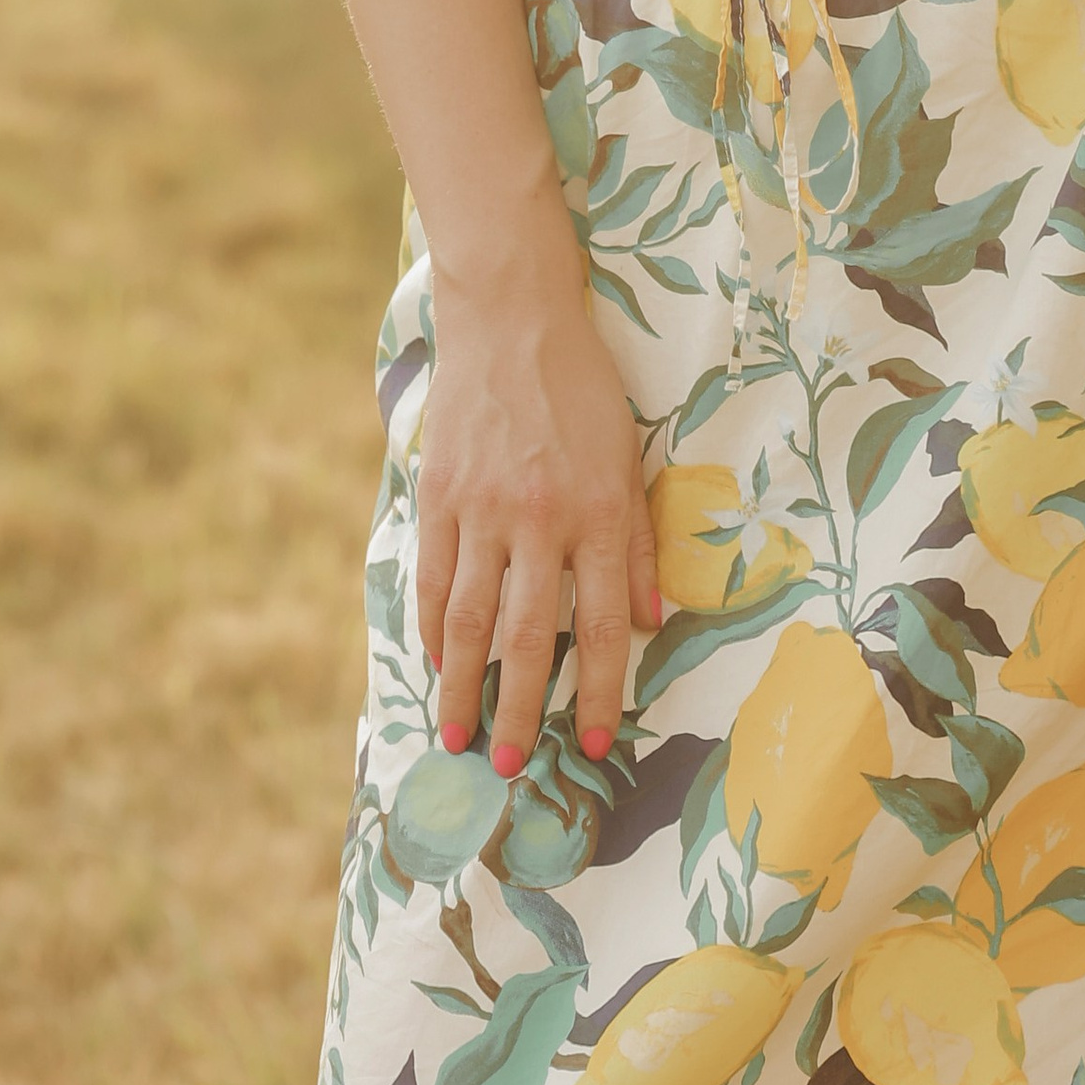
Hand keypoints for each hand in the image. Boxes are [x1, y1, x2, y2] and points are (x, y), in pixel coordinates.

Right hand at [420, 267, 663, 770]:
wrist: (512, 317)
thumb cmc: (582, 388)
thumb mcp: (628, 457)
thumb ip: (638, 542)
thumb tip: (650, 620)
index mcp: (600, 513)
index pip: (604, 626)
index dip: (603, 692)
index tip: (598, 743)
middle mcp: (542, 519)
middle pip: (531, 638)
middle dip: (523, 709)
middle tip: (513, 766)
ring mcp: (483, 508)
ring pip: (472, 619)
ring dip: (465, 686)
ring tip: (459, 737)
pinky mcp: (440, 492)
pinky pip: (434, 576)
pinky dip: (434, 626)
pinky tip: (437, 661)